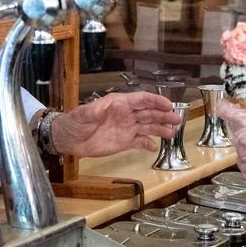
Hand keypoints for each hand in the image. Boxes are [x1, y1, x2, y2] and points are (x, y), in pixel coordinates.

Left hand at [51, 92, 178, 156]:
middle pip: (148, 112)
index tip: (168, 105)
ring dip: (160, 128)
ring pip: (148, 126)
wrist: (69, 139)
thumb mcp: (83, 114)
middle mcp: (126, 114)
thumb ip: (93, 110)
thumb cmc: (75, 122)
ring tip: (172, 132)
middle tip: (176, 118)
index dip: (155, 101)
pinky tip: (156, 146)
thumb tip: (101, 106)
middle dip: (163, 115)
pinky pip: (140, 141)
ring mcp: (126, 128)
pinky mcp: (124, 141)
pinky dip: (148, 144)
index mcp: (119, 104)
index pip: (141, 100)